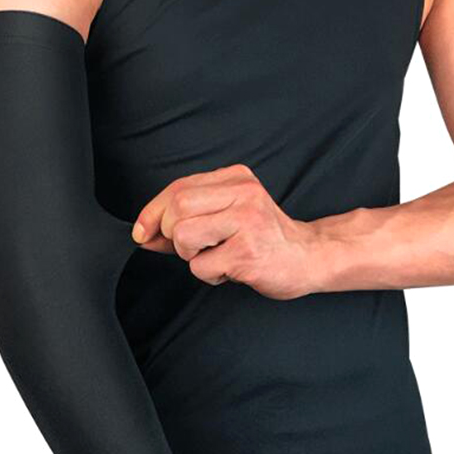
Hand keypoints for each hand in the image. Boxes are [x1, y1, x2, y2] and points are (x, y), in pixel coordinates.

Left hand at [132, 164, 319, 299]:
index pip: (178, 188)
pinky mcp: (247, 253)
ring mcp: (247, 222)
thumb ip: (188, 219)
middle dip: (173, 235)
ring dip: (191, 256)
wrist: (309, 258)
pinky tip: (231, 269)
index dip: (152, 212)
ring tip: (217, 257)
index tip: (143, 232)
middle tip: (196, 247)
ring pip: (184, 236)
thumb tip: (145, 234)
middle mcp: (243, 194)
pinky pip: (201, 266)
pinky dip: (210, 275)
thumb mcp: (229, 216)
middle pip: (176, 208)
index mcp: (237, 178)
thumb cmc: (266, 239)